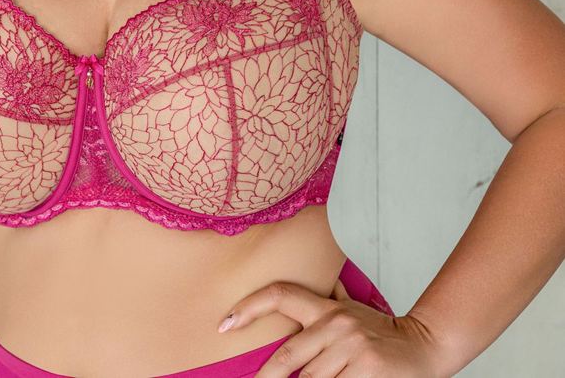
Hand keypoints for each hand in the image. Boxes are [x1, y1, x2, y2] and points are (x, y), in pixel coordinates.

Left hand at [217, 278, 448, 376]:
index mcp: (327, 308)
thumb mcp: (351, 310)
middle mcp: (336, 323)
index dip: (250, 307)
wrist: (423, 346)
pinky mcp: (366, 370)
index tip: (225, 323)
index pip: (281, 294)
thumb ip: (327, 301)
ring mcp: (351, 347)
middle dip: (268, 377)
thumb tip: (308, 281)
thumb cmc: (380, 333)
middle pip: (288, 355)